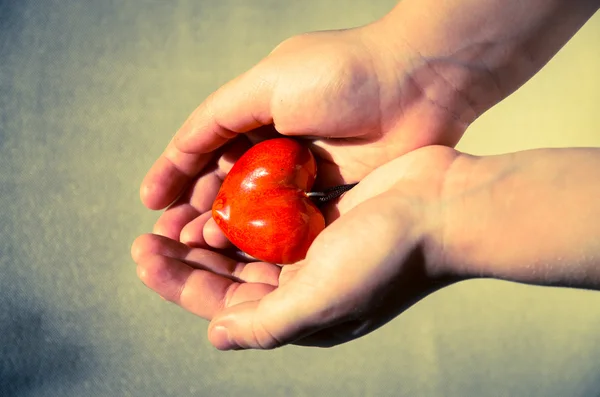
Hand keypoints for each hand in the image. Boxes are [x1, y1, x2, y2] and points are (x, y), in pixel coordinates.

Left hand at [132, 146, 459, 348]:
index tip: (143, 255)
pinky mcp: (324, 214)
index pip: (224, 304)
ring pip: (247, 242)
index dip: (179, 282)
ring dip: (211, 230)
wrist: (444, 207)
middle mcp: (303, 284)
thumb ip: (265, 323)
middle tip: (147, 235)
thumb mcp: (320, 299)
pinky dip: (244, 205)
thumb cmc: (387, 256)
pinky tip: (219, 191)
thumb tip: (216, 337)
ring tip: (175, 214)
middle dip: (186, 257)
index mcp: (300, 311)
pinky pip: (271, 212)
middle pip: (229, 274)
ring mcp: (314, 248)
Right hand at [140, 25, 476, 241]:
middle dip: (197, 209)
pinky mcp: (334, 193)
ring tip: (198, 248)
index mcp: (259, 111)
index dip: (176, 175)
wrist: (421, 85)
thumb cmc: (343, 74)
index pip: (206, 147)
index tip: (150, 205)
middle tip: (170, 238)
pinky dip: (267, 235)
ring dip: (226, 227)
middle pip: (227, 182)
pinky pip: (291, 219)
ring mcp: (306, 170)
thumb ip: (222, 115)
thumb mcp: (270, 83)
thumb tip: (182, 149)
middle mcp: (278, 142)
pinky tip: (245, 253)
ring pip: (256, 206)